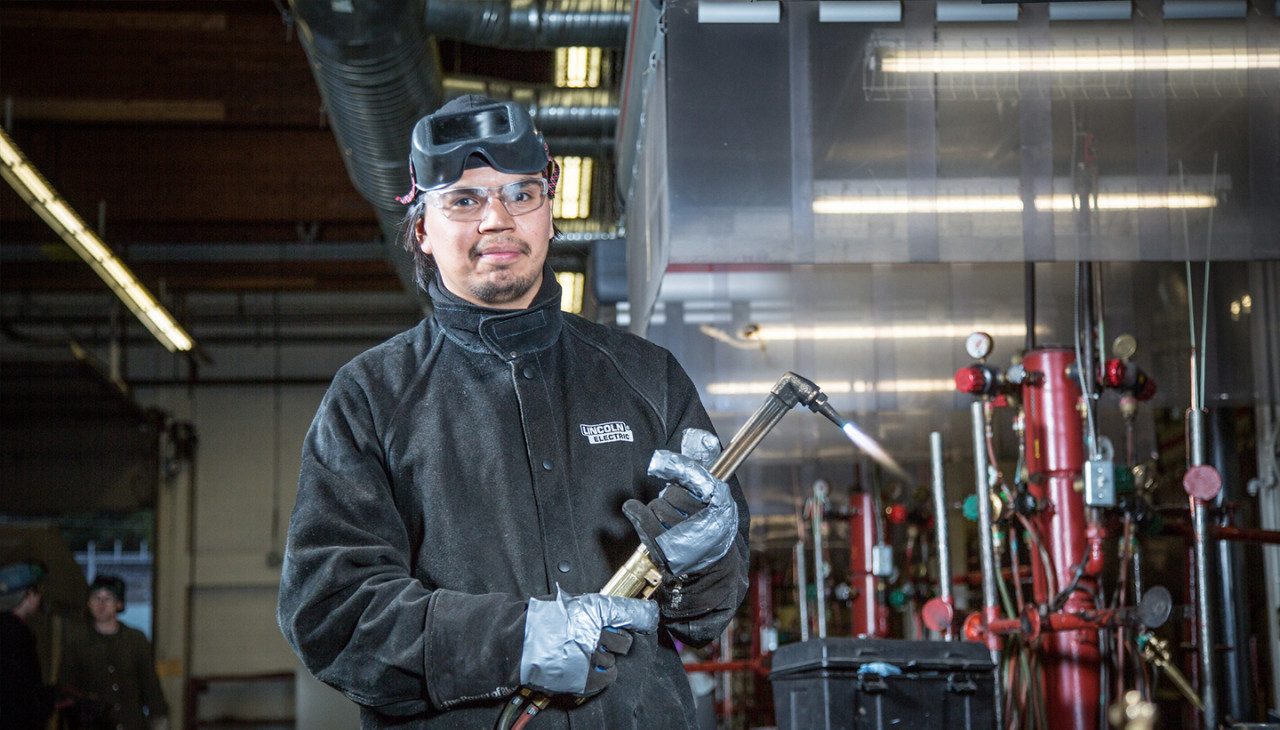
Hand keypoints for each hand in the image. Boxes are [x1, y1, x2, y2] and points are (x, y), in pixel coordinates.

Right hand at [520, 586, 657, 696]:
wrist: (517, 642)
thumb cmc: (540, 621)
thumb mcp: (568, 603)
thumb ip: (591, 609)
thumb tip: (613, 614)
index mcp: (590, 609)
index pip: (627, 611)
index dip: (641, 615)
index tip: (648, 616)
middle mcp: (593, 631)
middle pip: (624, 640)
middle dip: (619, 641)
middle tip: (607, 642)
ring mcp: (589, 654)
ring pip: (614, 660)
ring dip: (606, 659)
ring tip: (590, 656)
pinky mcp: (584, 675)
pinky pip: (607, 678)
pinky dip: (605, 675)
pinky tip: (596, 670)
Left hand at [623, 428, 737, 576]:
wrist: (712, 569)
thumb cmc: (711, 529)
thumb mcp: (718, 500)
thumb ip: (705, 472)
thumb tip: (700, 436)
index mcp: (719, 503)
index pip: (696, 477)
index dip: (677, 468)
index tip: (658, 463)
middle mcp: (705, 520)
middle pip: (673, 493)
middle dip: (669, 497)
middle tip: (674, 508)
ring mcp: (686, 536)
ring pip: (658, 506)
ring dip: (656, 510)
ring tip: (667, 521)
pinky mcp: (669, 549)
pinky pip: (645, 521)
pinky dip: (635, 512)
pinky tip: (632, 509)